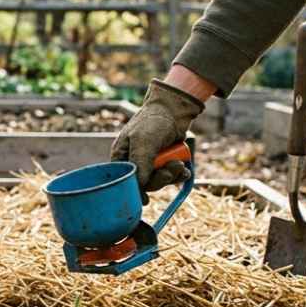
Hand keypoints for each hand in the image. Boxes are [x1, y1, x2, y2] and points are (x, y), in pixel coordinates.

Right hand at [110, 79, 204, 202]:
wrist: (175, 108)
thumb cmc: (154, 121)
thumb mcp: (144, 141)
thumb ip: (141, 164)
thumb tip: (140, 187)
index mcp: (121, 156)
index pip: (125, 181)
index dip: (135, 190)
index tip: (145, 198)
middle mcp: (134, 161)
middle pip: (144, 184)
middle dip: (159, 179)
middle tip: (169, 171)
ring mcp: (151, 162)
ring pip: (160, 181)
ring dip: (171, 175)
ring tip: (179, 164)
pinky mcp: (165, 161)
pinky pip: (171, 176)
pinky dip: (179, 174)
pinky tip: (184, 169)